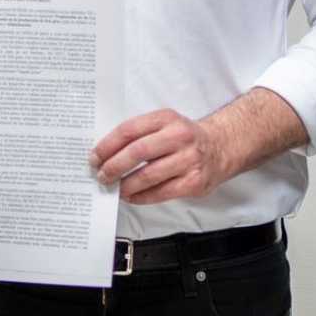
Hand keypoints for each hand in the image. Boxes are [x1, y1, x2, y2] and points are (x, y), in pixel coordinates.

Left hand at [90, 108, 232, 204]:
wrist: (221, 146)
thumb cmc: (185, 137)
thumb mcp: (164, 124)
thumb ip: (140, 134)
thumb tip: (106, 154)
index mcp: (166, 118)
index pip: (129, 130)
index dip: (108, 145)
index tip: (95, 157)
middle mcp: (179, 137)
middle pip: (138, 152)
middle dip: (114, 166)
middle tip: (102, 175)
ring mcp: (188, 160)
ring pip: (149, 175)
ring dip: (126, 184)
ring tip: (115, 188)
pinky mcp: (194, 182)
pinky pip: (162, 193)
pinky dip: (142, 196)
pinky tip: (132, 196)